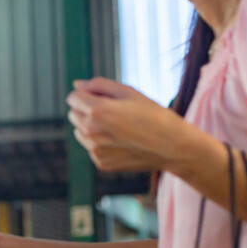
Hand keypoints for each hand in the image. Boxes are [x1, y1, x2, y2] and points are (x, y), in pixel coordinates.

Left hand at [66, 77, 194, 171]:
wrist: (173, 148)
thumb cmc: (153, 115)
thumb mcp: (129, 92)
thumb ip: (99, 85)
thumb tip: (76, 84)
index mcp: (97, 111)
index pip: (73, 97)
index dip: (86, 94)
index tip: (103, 97)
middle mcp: (91, 132)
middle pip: (73, 114)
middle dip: (86, 109)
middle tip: (113, 111)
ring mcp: (95, 150)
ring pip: (79, 131)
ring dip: (91, 127)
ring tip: (118, 127)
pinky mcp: (101, 163)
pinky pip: (91, 148)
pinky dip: (100, 143)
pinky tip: (122, 142)